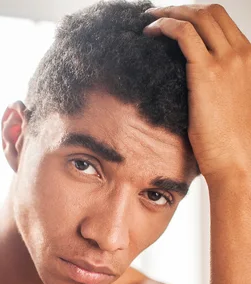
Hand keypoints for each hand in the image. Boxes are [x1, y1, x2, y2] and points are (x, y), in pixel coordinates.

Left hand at [143, 4, 250, 183]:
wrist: (235, 161)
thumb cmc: (229, 141)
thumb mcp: (231, 102)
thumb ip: (221, 82)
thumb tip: (196, 78)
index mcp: (249, 58)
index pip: (221, 21)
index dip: (195, 14)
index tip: (175, 20)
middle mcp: (241, 53)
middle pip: (210, 11)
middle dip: (181, 8)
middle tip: (158, 15)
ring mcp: (227, 61)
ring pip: (196, 17)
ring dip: (170, 13)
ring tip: (150, 21)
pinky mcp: (207, 73)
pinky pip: (184, 35)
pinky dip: (166, 26)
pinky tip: (151, 32)